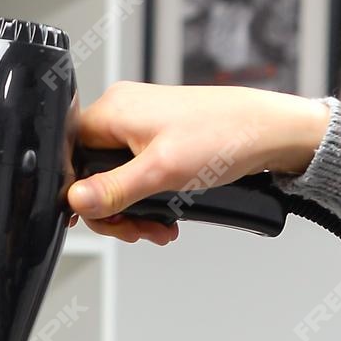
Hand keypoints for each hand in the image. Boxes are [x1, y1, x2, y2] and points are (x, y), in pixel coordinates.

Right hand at [69, 83, 331, 244]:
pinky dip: (150, 198)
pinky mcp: (161, 138)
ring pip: (118, 178)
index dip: (83, 194)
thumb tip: (75, 200)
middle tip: (138, 229)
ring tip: (158, 227)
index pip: (72, 156)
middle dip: (116, 210)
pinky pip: (139, 174)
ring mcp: (143, 125)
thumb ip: (113, 190)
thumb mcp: (160, 172)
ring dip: (136, 209)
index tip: (106, 219)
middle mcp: (124, 113)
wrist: (268, 133)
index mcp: (114, 110)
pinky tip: (167, 215)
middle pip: (94, 172)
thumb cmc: (222, 136)